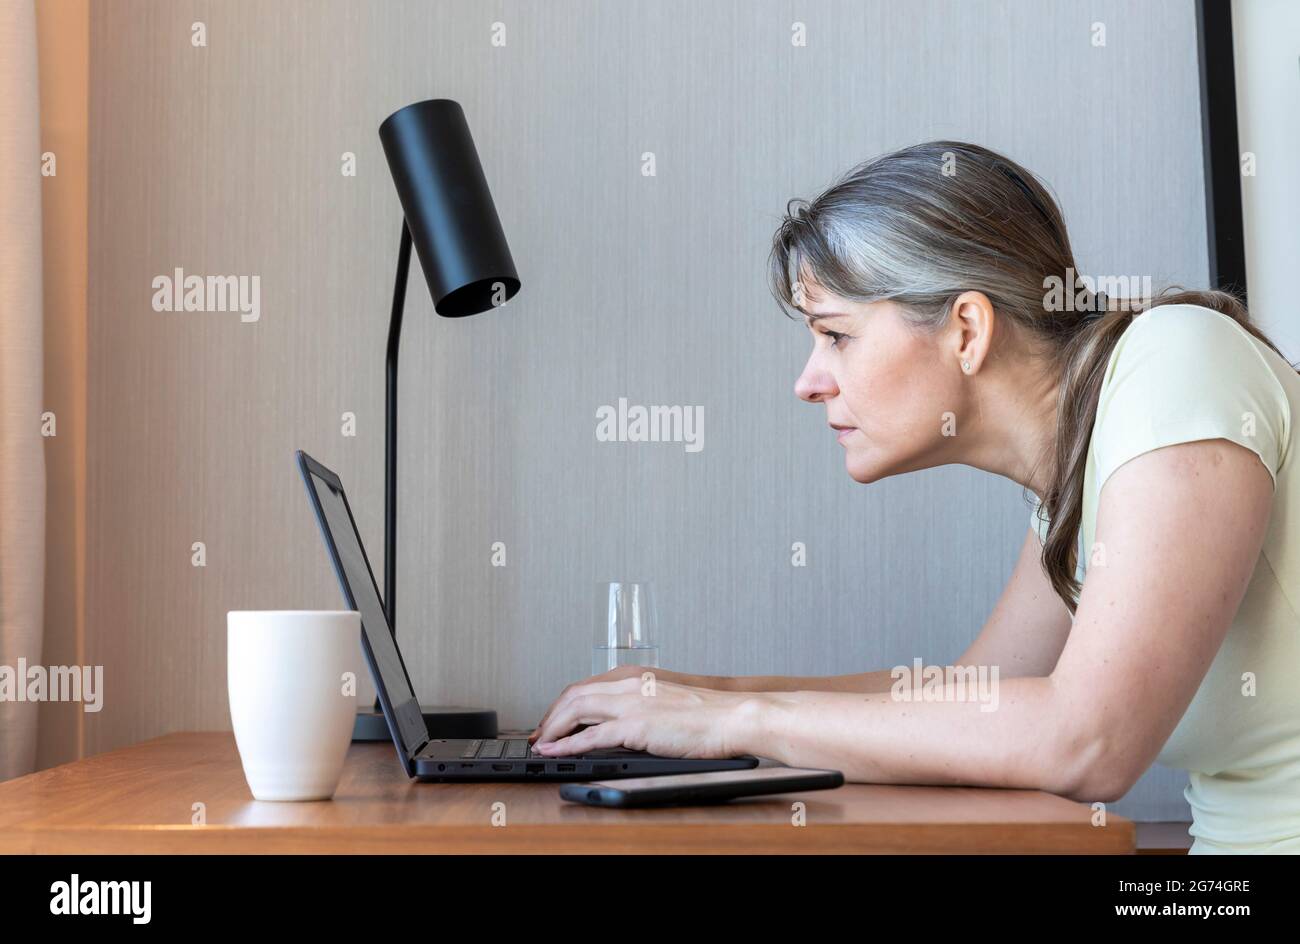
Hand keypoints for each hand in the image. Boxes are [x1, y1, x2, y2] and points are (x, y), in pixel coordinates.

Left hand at [528, 665, 694, 743]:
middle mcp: (628, 686)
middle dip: (550, 716)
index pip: (585, 687)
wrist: (731, 717)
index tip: (551, 720)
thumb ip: (640, 706)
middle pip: (573, 696)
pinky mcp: (636, 726)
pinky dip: (567, 746)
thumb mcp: (664, 702)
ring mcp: (631, 704)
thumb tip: (620, 724)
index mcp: (634, 679)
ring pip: (575, 710)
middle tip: (538, 735)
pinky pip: (591, 736)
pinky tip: (555, 752)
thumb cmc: (706, 715)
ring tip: (540, 745)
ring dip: (552, 729)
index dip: (562, 705)